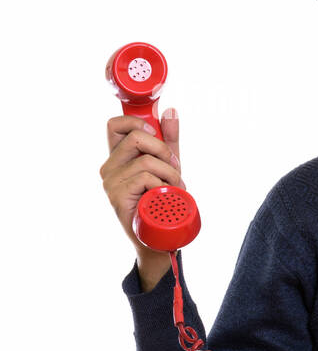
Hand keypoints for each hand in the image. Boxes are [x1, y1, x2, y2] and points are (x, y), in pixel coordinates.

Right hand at [101, 107, 184, 289]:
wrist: (159, 238)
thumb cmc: (161, 201)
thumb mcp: (168, 165)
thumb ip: (169, 140)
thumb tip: (171, 112)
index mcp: (118, 157)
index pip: (115, 124)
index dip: (136, 121)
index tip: (155, 133)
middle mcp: (109, 167)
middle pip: (136, 136)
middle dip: (165, 150)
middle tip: (175, 168)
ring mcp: (111, 182)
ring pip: (147, 160)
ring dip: (171, 173)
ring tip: (174, 188)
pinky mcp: (117, 196)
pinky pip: (146, 178)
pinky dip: (164, 185)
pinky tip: (165, 196)